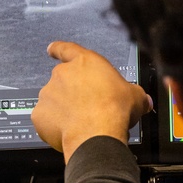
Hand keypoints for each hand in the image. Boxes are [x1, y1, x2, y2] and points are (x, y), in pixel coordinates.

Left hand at [31, 41, 151, 160]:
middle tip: (87, 106)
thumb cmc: (113, 110)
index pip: (67, 49)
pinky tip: (69, 130)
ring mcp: (48, 93)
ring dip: (63, 108)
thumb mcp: (135, 96)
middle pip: (63, 80)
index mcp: (84, 62)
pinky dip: (54, 124)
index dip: (58, 49)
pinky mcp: (40, 114)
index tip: (52, 49)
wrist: (96, 134)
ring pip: (53, 100)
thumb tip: (142, 100)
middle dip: (71, 92)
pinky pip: (45, 118)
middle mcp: (62, 74)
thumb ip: (135, 93)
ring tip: (81, 122)